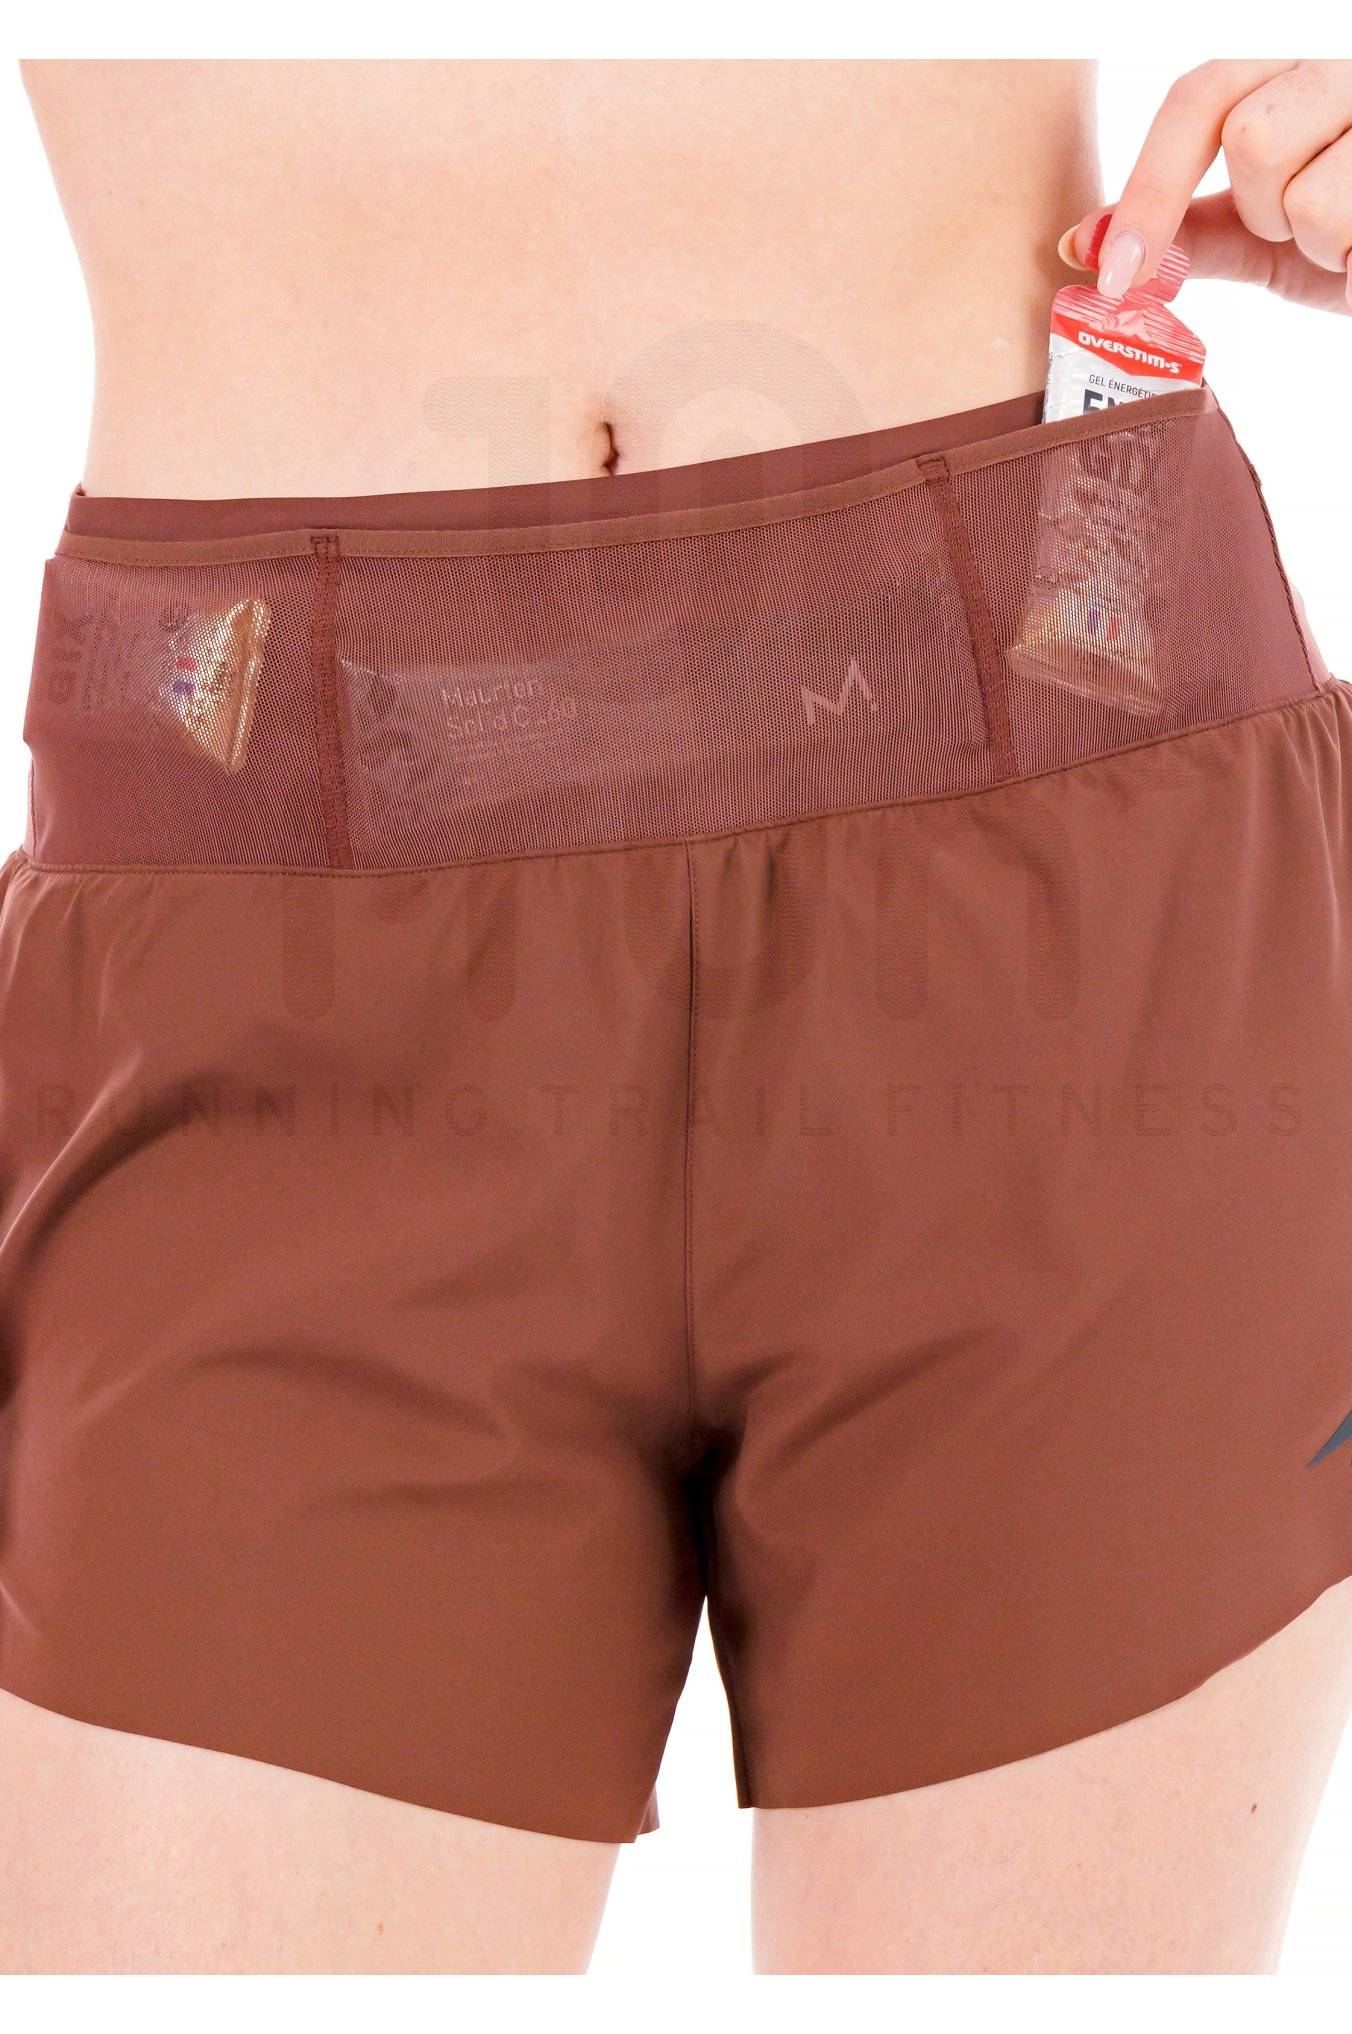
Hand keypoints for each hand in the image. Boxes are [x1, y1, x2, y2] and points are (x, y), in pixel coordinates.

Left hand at [1059, 60, 1351, 313]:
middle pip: (1250, 135)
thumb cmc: (1349, 244)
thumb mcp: (1265, 236)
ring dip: (1318, 241)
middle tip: (1299, 226)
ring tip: (1349, 237)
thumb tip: (1082, 243)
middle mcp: (1338, 65)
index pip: (1201, 95)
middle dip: (1263, 208)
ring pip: (1307, 191)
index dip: (1151, 187)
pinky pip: (1348, 225)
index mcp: (1289, 70)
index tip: (1116, 274)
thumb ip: (1188, 231)